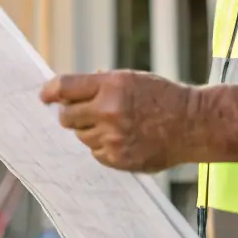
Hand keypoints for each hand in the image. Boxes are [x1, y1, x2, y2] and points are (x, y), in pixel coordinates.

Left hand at [40, 70, 195, 172]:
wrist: (192, 124)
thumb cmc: (162, 97)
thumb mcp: (132, 79)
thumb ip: (101, 83)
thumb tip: (69, 91)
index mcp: (111, 86)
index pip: (65, 87)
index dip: (50, 91)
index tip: (44, 96)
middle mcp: (108, 111)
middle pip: (66, 117)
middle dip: (70, 113)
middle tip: (82, 111)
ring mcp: (112, 138)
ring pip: (81, 136)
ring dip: (89, 130)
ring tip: (113, 125)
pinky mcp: (118, 159)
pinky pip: (95, 153)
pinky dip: (102, 146)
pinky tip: (122, 138)